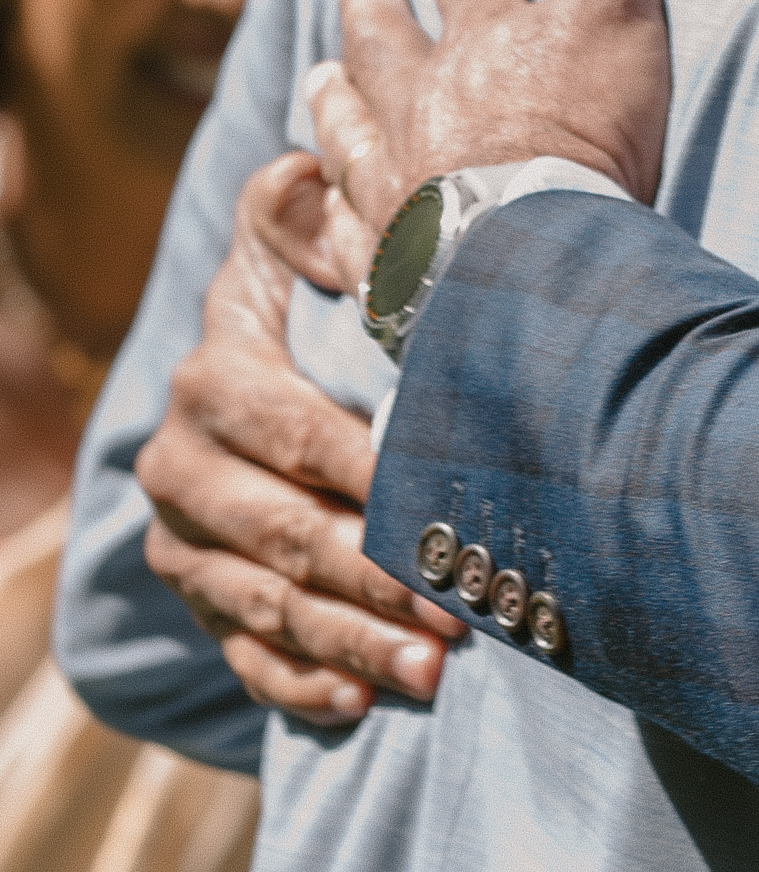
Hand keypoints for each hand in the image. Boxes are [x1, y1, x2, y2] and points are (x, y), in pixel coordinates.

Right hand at [138, 155, 465, 724]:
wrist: (257, 390)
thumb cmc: (308, 307)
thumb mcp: (295, 245)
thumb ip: (303, 209)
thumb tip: (314, 167)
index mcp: (212, 382)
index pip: (291, 432)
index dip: (366, 470)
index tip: (446, 497)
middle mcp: (182, 468)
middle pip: (286, 534)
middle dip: (376, 575)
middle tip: (462, 607)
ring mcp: (189, 547)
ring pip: (272, 607)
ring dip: (357, 643)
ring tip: (437, 669)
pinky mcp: (206, 607)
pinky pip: (249, 659)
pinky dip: (304, 684)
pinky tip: (363, 703)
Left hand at [307, 0, 681, 241]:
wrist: (530, 257)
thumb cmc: (582, 132)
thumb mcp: (624, 8)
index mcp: (486, 37)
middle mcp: (424, 98)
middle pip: (388, 36)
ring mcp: (393, 177)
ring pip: (350, 124)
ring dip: (338, 96)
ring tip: (322, 76)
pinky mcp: (383, 254)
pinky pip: (335, 224)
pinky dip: (318, 206)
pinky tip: (311, 197)